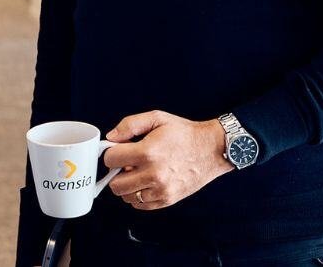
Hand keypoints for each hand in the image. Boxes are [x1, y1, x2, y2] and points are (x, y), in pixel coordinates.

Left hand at [103, 110, 233, 210]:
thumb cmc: (185, 133)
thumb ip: (130, 125)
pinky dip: (138, 196)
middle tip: (126, 164)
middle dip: (116, 173)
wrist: (212, 149)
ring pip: (126, 197)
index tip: (117, 151)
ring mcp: (161, 190)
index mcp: (148, 152)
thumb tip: (111, 137)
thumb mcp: (156, 118)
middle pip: (115, 184)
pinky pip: (141, 205)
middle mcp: (153, 174)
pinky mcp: (168, 199)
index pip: (110, 160)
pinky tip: (146, 182)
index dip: (110, 153)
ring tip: (138, 173)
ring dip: (127, 185)